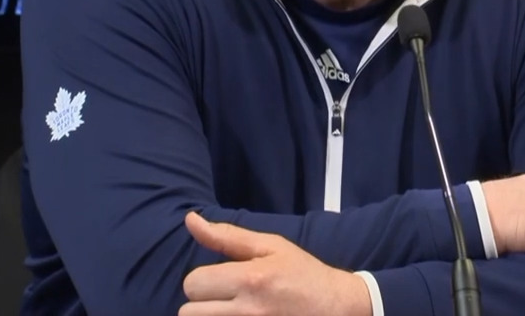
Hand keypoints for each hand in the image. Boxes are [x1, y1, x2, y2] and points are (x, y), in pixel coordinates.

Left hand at [180, 211, 371, 315]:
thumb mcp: (270, 246)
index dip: (202, 280)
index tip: (220, 280)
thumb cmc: (302, 272)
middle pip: (188, 313)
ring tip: (228, 310)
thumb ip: (227, 236)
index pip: (193, 284)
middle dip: (202, 303)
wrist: (336, 307)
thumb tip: (190, 219)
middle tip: (223, 299)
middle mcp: (247, 310)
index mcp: (250, 279)